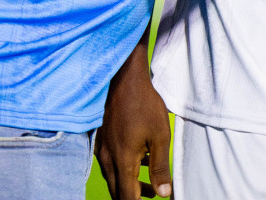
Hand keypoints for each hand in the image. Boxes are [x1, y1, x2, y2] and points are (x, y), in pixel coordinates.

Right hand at [97, 39, 171, 198]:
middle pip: (117, 191)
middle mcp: (107, 158)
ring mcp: (102, 148)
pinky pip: (110, 163)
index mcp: (122, 160)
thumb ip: (160, 168)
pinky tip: (139, 161)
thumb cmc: (144, 104)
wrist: (124, 78)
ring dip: (130, 184)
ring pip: (113, 177)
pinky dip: (123, 169)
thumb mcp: (160, 136)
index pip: (127, 197)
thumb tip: (164, 194)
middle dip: (134, 197)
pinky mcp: (101, 140)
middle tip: (153, 195)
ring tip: (150, 184)